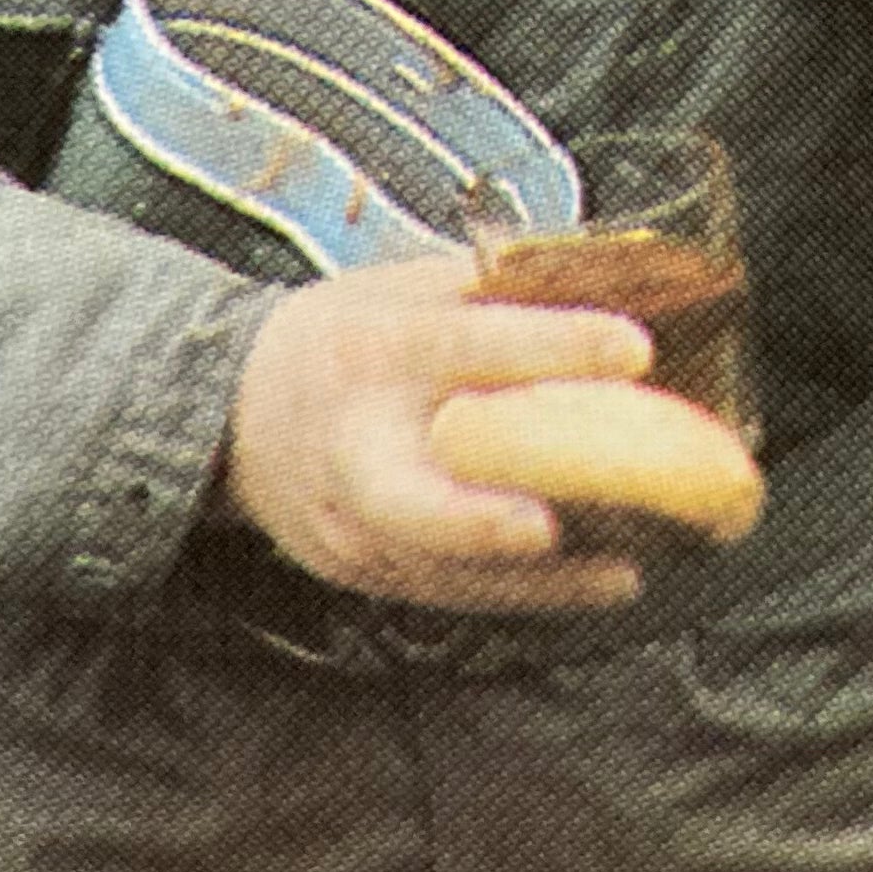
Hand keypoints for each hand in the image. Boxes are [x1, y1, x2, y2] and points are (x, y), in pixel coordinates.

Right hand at [223, 251, 654, 611]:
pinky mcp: (367, 573)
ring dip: (545, 574)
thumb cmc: (342, 337)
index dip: (550, 347)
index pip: (465, 347)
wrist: (237, 412)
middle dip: (479, 521)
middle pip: (409, 500)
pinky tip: (607, 578)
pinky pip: (457, 592)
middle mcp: (354, 447)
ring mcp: (351, 524)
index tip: (634, 348)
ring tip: (635, 557)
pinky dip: (537, 592)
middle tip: (553, 523)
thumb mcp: (399, 289)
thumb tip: (599, 279)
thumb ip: (486, 289)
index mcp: (370, 351)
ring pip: (446, 565)